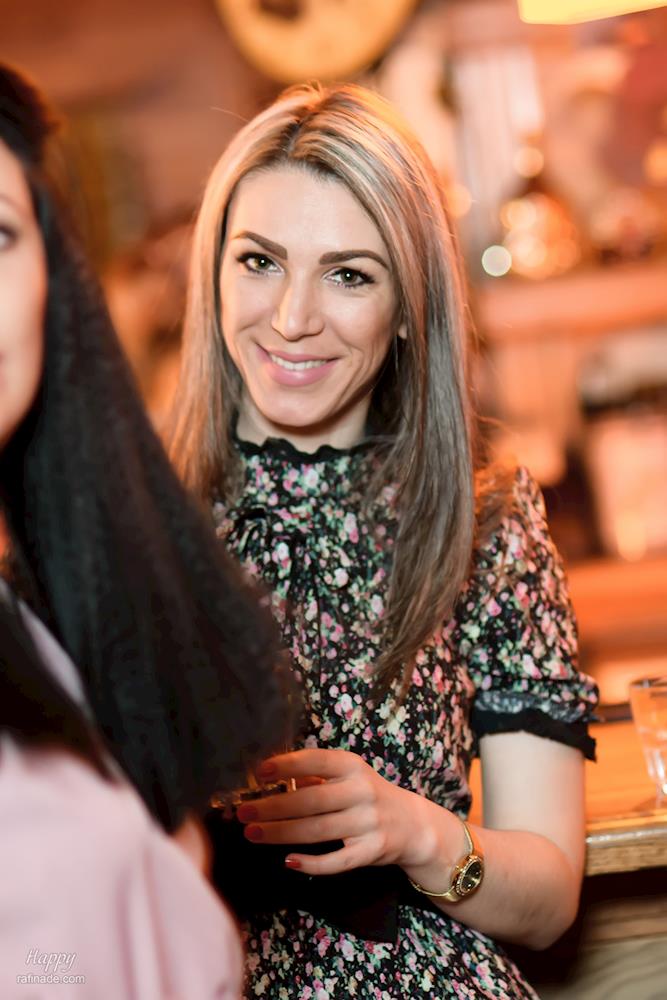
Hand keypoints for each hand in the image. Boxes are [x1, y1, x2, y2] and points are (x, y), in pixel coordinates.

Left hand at [236, 748, 434, 875]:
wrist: (412, 823)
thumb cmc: (365, 795)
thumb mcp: (346, 776)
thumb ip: (313, 776)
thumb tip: (270, 777)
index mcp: (352, 767)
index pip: (317, 761)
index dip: (288, 765)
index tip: (259, 772)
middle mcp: (361, 792)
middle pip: (311, 801)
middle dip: (274, 807)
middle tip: (243, 813)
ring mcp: (368, 823)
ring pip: (318, 831)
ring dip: (282, 833)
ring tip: (252, 834)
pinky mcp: (371, 851)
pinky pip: (338, 861)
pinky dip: (312, 864)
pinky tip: (288, 861)